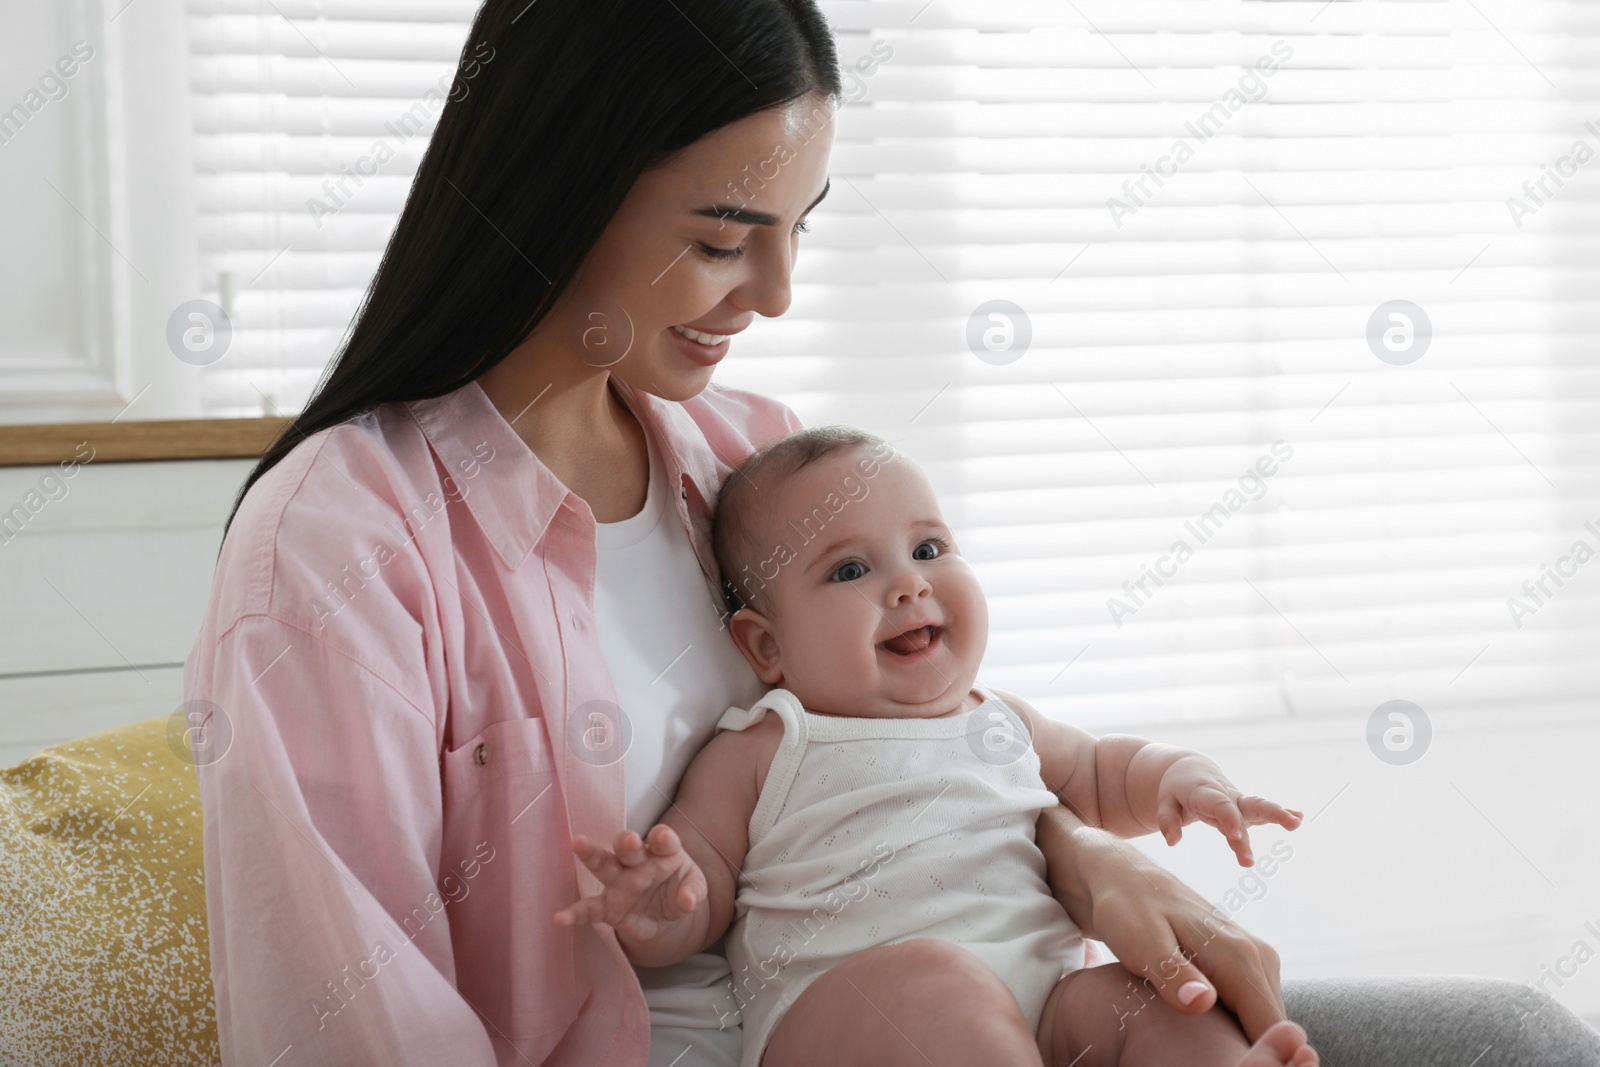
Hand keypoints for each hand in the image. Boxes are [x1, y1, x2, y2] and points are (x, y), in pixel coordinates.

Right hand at [551, 825, 706, 948]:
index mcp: (662, 851)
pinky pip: (589, 908)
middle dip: (627, 842)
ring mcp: (619, 881)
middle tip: (630, 842)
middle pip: (627, 846)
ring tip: (578, 843)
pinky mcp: (608, 906)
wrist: (667, 914)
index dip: (663, 838)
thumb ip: (693, 892)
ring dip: (591, 854)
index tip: (663, 838)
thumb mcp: (695, 889)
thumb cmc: (680, 889)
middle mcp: (637, 861)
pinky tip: (560, 918)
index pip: (662, 839)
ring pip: (603, 864)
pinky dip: (574, 914)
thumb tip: (688, 901)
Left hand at [1037, 805, 1288, 1042]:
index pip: (1273, 1031)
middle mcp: (1259, 958)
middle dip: (1250, 1054)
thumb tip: (1202, 1003)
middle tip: (1210, 1065)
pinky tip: (1205, 1038)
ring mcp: (1255, 961)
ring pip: (1264, 1024)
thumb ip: (1171, 973)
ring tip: (1205, 1056)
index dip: (1258, 1060)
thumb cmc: (1124, 907)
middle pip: (1274, 1032)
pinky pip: (1251, 1011)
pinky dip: (1235, 1029)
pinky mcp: (1243, 966)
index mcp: (1241, 957)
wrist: (1119, 875)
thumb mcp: (1139, 941)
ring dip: (1241, 1044)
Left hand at [1155, 755, 1301, 865]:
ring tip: (1297, 822)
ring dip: (1279, 814)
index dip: (1228, 818)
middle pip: (1249, 804)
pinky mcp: (1244, 808)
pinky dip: (1281, 812)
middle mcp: (1226, 796)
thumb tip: (1172, 842)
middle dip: (1269, 814)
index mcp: (1205, 793)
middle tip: (1289, 825)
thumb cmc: (1176, 790)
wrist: (1188, 771)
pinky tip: (1300, 817)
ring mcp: (1238, 802)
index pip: (1219, 806)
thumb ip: (1168, 820)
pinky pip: (1263, 810)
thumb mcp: (1165, 802)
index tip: (1236, 833)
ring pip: (1260, 806)